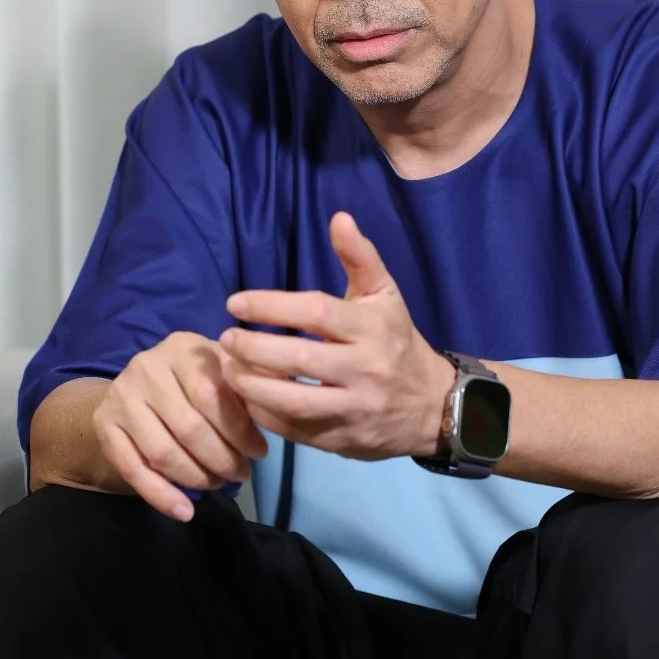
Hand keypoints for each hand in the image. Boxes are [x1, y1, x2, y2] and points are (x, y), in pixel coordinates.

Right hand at [92, 332, 267, 520]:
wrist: (137, 389)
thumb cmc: (196, 381)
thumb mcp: (223, 369)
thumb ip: (251, 380)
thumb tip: (284, 390)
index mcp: (182, 347)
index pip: (213, 394)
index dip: (240, 429)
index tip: (260, 452)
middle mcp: (147, 366)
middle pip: (189, 427)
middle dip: (221, 459)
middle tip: (241, 474)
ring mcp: (121, 395)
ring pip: (162, 451)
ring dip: (196, 477)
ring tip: (218, 485)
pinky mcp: (104, 424)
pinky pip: (132, 469)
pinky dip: (161, 495)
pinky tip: (186, 511)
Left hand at [218, 212, 453, 459]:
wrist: (432, 406)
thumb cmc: (397, 341)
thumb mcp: (385, 295)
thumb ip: (359, 257)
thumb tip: (339, 218)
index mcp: (371, 326)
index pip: (314, 312)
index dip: (271, 306)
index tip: (236, 303)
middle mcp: (364, 368)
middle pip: (298, 358)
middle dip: (252, 348)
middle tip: (226, 338)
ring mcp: (352, 408)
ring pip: (292, 400)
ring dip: (251, 385)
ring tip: (227, 369)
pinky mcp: (341, 440)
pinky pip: (294, 429)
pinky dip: (264, 414)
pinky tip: (246, 397)